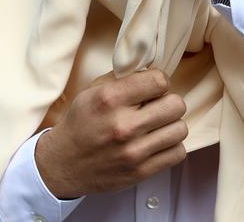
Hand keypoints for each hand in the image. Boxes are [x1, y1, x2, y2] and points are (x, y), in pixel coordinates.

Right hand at [35, 70, 187, 198]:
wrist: (63, 164)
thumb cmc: (80, 123)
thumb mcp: (92, 91)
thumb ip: (121, 79)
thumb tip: (151, 70)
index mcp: (109, 99)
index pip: (158, 81)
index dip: (160, 81)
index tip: (154, 87)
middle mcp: (123, 125)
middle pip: (176, 104)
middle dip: (168, 102)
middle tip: (158, 106)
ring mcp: (133, 151)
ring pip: (180, 129)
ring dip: (171, 124)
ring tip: (158, 125)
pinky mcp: (140, 172)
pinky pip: (177, 153)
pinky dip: (171, 146)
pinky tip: (158, 142)